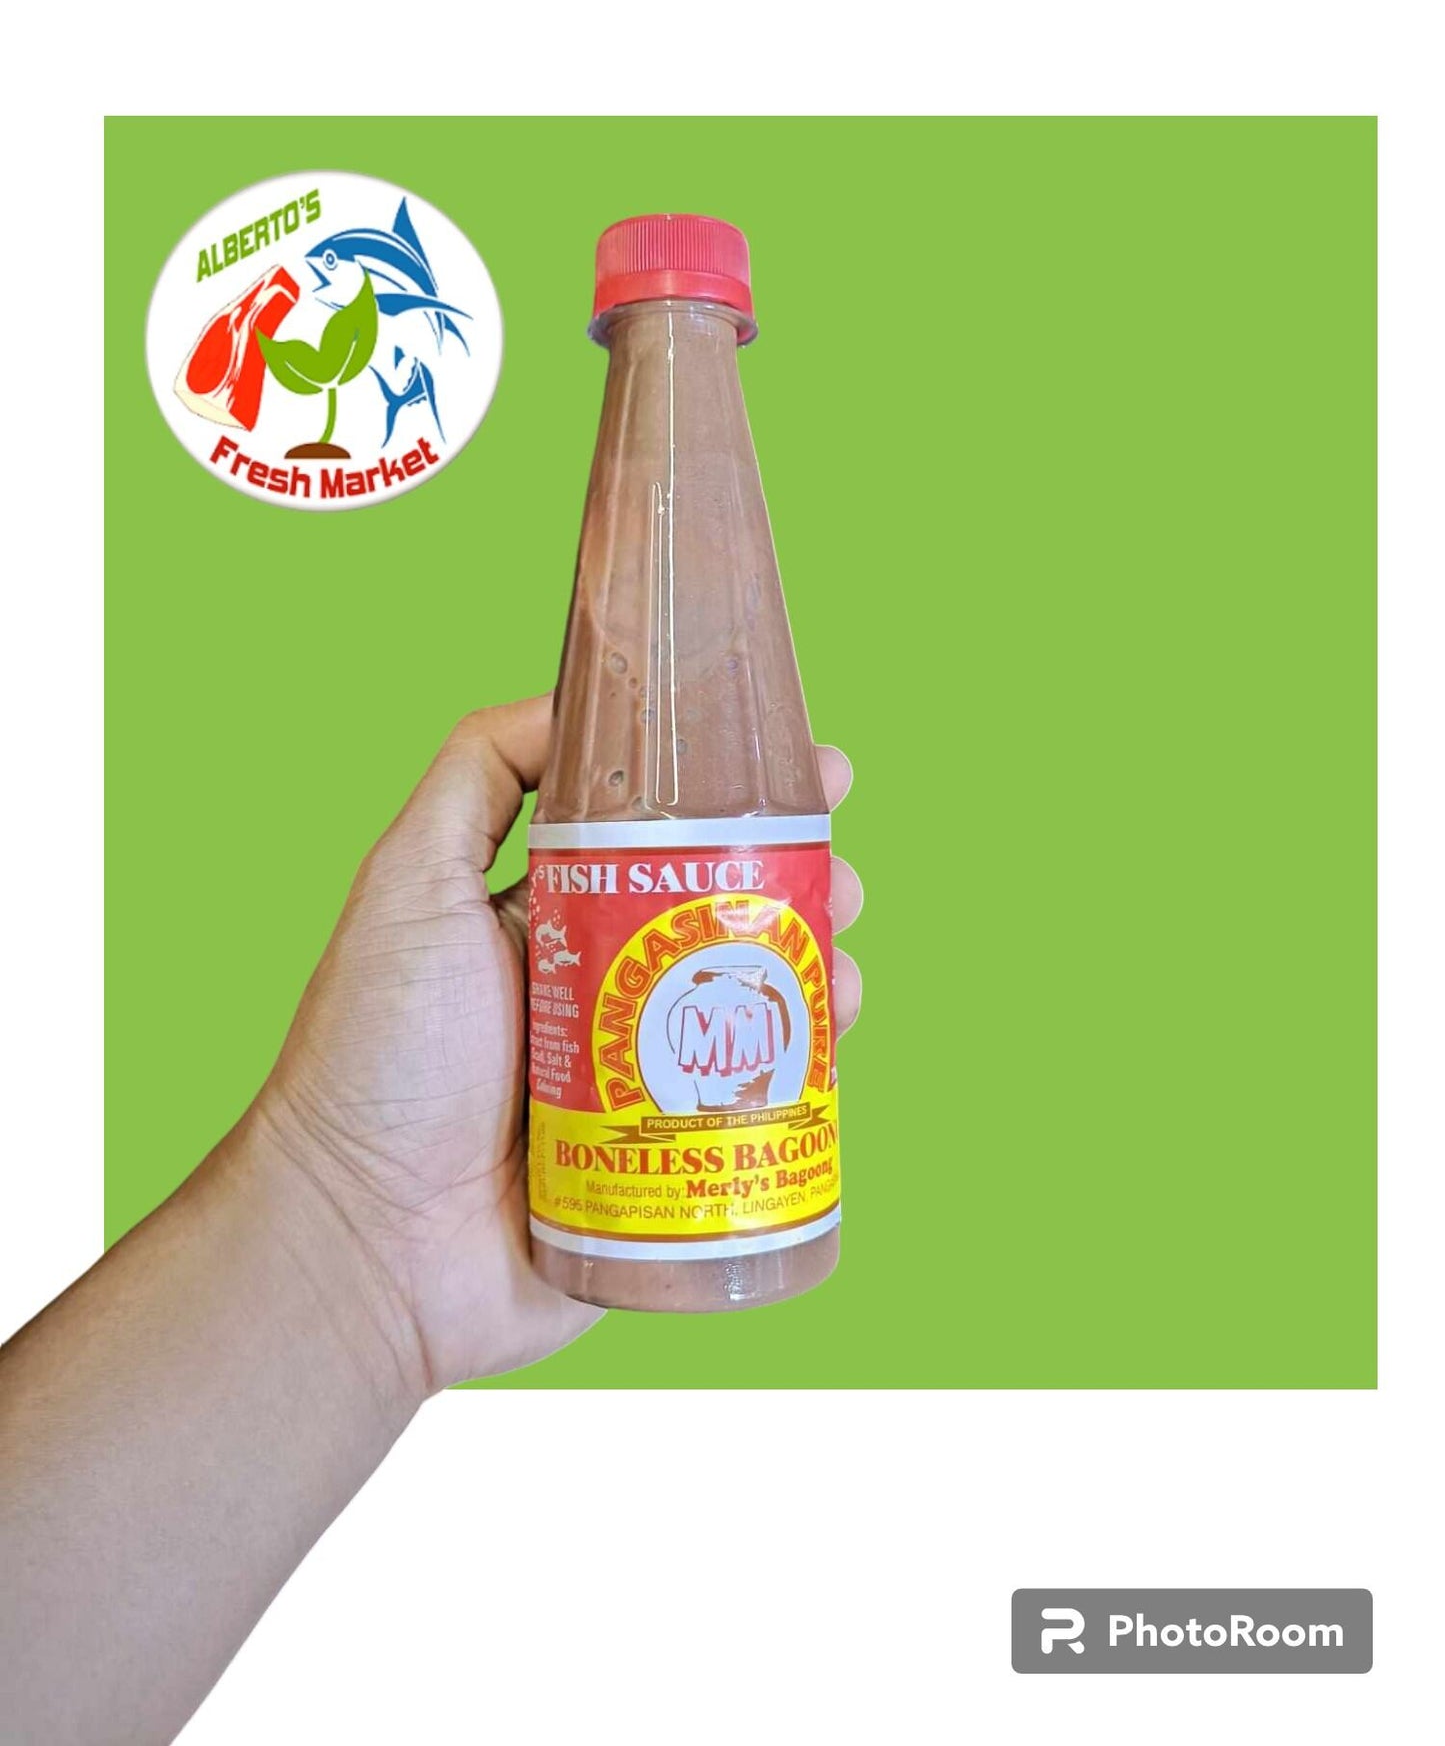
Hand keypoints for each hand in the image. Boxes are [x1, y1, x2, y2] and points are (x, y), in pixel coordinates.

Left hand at [254, 695, 862, 1393]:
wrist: (366, 1243)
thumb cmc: (377, 1058)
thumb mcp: (408, 885)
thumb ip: (473, 780)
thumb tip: (564, 698)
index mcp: (550, 926)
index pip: (663, 845)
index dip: (737, 805)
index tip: (809, 776)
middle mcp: (604, 998)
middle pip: (729, 924)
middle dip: (801, 889)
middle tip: (840, 877)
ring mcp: (642, 1085)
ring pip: (759, 1016)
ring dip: (818, 975)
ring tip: (840, 961)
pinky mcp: (670, 1169)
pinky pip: (761, 1115)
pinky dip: (811, 1076)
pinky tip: (833, 1043)